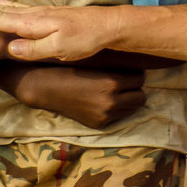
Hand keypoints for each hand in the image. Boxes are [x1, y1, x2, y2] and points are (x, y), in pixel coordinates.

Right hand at [0, 0, 113, 61]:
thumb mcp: (61, 49)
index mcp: (33, 24)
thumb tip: (9, 47)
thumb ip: (34, 48)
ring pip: (9, 10)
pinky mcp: (50, 16)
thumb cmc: (86, 39)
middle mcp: (34, 16)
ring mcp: (42, 14)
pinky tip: (4, 3)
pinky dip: (7, 6)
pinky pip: (20, 10)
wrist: (109, 26)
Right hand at [10, 66, 147, 128]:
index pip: (140, 78)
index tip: (128, 71)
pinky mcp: (98, 124)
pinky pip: (120, 117)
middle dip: (135, 89)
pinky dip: (117, 110)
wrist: (45, 87)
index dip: (135, 74)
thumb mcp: (95, 63)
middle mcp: (111, 101)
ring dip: (128, 100)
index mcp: (111, 82)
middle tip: (125, 83)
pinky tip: (105, 102)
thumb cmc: (70, 69)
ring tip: (117, 93)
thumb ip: (115, 66)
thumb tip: (137, 62)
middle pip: (141, 96)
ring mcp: (105, 115)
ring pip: (133, 108)